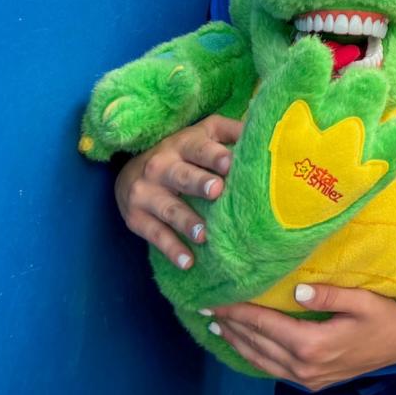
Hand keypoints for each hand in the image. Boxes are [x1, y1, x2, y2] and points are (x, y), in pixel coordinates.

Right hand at [115, 114, 241, 268]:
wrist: (130, 174)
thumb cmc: (182, 153)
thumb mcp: (203, 134)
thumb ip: (231, 131)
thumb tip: (265, 132)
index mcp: (182, 144)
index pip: (199, 148)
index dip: (215, 155)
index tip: (230, 163)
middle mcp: (161, 166)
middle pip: (182, 175)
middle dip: (198, 183)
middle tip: (217, 191)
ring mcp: (146, 193)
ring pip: (169, 209)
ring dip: (187, 222)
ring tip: (205, 235)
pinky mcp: (136, 219)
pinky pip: (155, 235)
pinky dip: (172, 250)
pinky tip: (188, 263)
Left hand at [209, 284, 395, 390]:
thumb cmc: (388, 318)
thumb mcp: (363, 301)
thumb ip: (328, 294)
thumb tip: (295, 289)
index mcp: (313, 344)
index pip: (264, 325)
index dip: (238, 311)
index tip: (215, 298)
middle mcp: (305, 366)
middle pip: (257, 344)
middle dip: (230, 325)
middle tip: (205, 308)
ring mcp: (308, 378)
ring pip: (261, 360)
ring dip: (238, 343)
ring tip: (217, 326)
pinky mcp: (314, 381)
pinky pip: (275, 370)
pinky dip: (255, 357)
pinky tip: (247, 346)